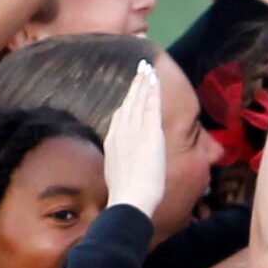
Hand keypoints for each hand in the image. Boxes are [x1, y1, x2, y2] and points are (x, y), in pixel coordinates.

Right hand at [102, 61, 165, 215]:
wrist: (129, 199)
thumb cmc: (126, 194)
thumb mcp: (116, 172)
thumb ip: (120, 160)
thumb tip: (123, 161)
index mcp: (113, 141)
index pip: (120, 115)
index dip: (127, 100)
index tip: (132, 91)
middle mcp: (121, 131)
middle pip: (129, 102)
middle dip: (135, 85)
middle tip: (141, 69)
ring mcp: (135, 131)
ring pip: (140, 101)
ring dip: (144, 83)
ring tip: (148, 69)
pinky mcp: (150, 133)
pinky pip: (152, 107)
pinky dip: (153, 92)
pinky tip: (155, 81)